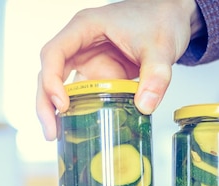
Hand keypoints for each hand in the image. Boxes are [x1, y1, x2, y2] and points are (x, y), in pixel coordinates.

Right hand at [36, 0, 203, 139]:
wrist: (172, 17)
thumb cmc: (159, 19)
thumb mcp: (161, 47)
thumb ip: (156, 76)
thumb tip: (145, 106)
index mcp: (85, 27)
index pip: (54, 53)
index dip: (52, 80)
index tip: (62, 104)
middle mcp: (80, 43)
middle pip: (48, 72)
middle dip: (45, 102)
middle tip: (51, 131)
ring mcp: (87, 59)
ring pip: (59, 84)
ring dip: (54, 109)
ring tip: (56, 135)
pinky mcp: (98, 73)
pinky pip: (80, 93)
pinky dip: (76, 110)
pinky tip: (75, 128)